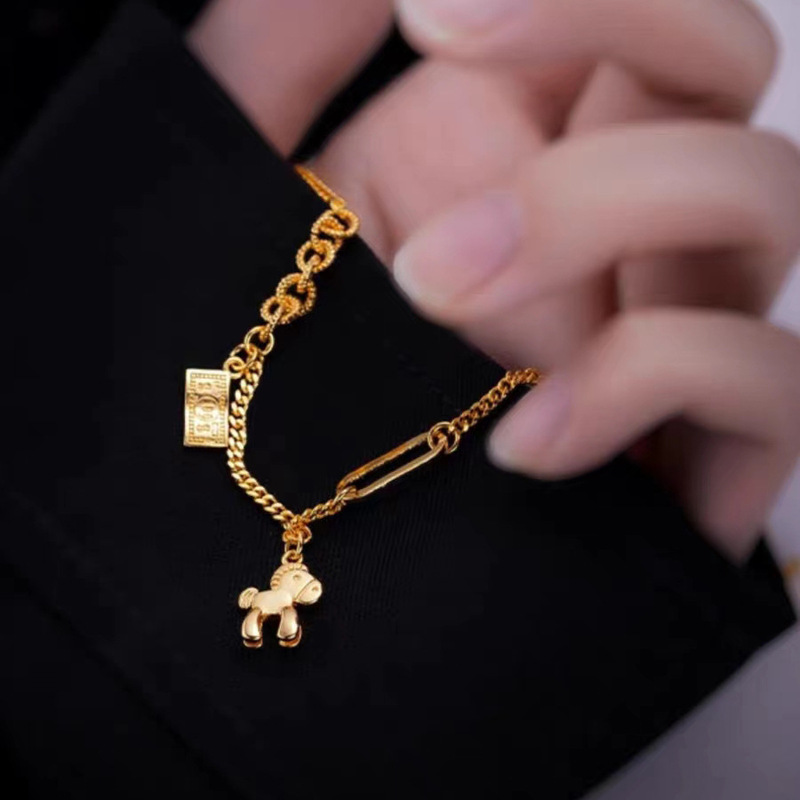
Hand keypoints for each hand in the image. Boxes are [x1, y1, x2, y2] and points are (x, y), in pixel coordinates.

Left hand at [188, 0, 799, 560]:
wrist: (331, 531)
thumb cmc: (300, 356)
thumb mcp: (268, 182)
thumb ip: (287, 45)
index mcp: (545, 140)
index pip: (639, 7)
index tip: (430, 12)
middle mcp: (636, 221)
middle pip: (723, 63)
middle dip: (604, 32)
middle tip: (433, 77)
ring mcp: (690, 325)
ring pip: (768, 200)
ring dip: (602, 213)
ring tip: (435, 291)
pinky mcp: (718, 449)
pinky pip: (774, 383)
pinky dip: (651, 384)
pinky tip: (521, 443)